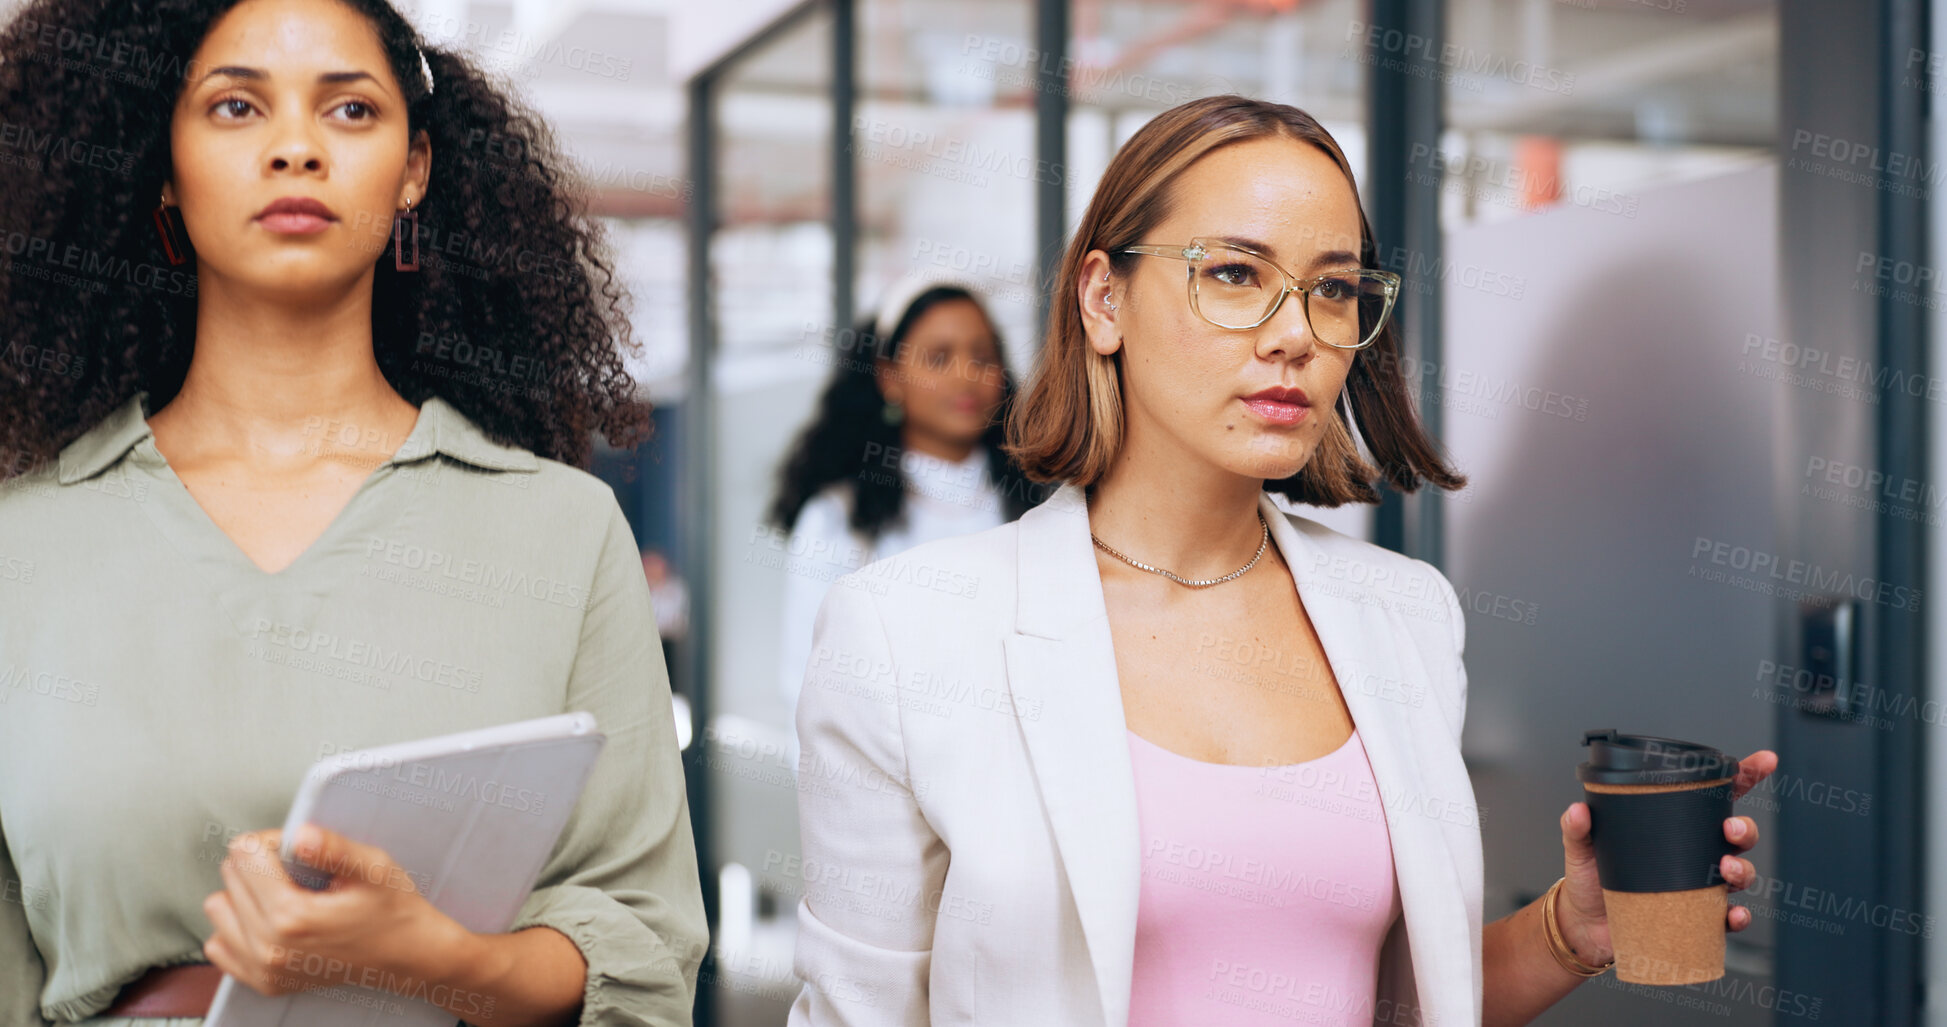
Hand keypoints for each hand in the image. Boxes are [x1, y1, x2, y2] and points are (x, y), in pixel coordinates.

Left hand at [203, 825, 476, 996]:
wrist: (407, 955)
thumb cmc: (392, 909)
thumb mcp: (373, 867)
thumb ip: (334, 848)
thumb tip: (301, 835)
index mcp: (292, 917)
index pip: (245, 853)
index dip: (276, 842)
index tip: (303, 852)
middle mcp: (270, 948)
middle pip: (230, 876)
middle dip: (261, 865)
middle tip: (302, 874)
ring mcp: (264, 969)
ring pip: (219, 908)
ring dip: (246, 894)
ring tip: (285, 896)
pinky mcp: (262, 981)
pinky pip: (219, 944)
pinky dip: (239, 926)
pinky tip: (271, 921)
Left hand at [1553, 749, 1779, 965]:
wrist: (1585, 925)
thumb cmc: (1590, 878)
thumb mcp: (1581, 847)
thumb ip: (1577, 827)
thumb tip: (1579, 811)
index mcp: (1674, 828)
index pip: (1715, 797)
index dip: (1744, 776)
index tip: (1764, 760)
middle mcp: (1694, 854)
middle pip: (1738, 835)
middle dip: (1745, 828)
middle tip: (1730, 829)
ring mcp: (1699, 886)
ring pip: (1740, 873)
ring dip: (1742, 869)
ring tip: (1725, 868)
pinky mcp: (1697, 919)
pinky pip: (1728, 918)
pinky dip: (1737, 917)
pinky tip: (1731, 915)